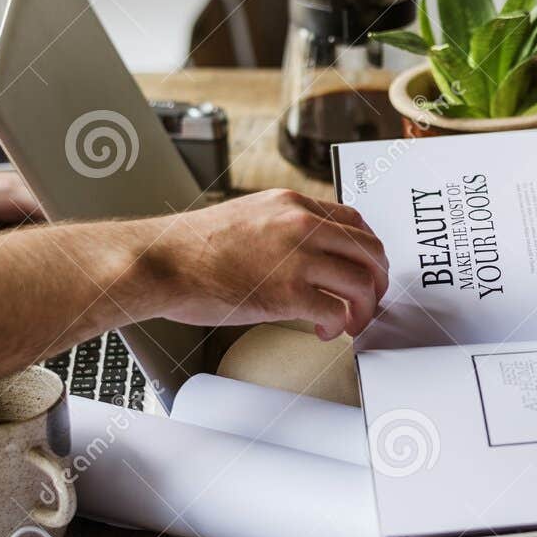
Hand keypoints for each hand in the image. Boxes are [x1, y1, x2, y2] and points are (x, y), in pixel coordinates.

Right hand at [139, 189, 389, 339]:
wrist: (160, 262)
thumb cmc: (191, 247)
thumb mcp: (246, 216)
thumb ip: (281, 227)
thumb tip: (306, 253)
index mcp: (291, 204)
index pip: (354, 221)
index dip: (367, 251)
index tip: (366, 269)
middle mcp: (300, 224)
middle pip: (369, 251)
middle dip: (377, 281)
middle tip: (369, 301)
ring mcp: (297, 257)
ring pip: (362, 283)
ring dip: (364, 309)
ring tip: (351, 323)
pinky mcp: (288, 292)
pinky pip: (337, 312)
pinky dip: (339, 327)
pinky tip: (324, 332)